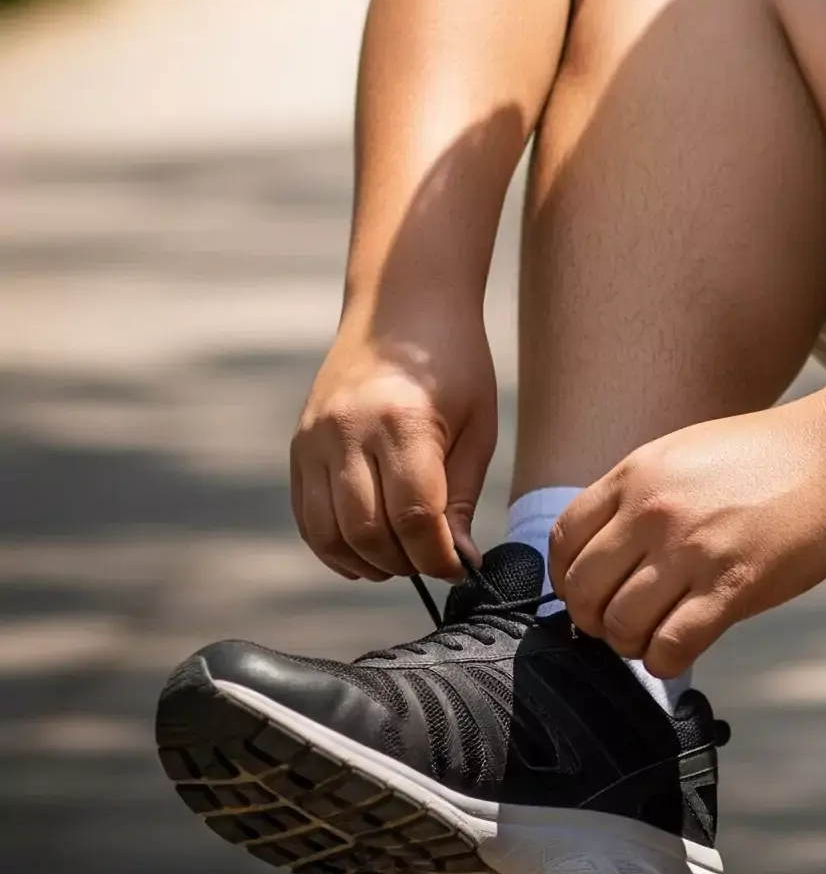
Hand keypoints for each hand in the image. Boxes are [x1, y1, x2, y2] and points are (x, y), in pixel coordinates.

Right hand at [290, 310, 496, 583]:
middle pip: (368, 531)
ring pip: (328, 533)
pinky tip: (364, 551)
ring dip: (366, 562)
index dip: (437, 555)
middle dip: (404, 563)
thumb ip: (462, 495)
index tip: (459, 567)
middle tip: (431, 563)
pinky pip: (307, 516)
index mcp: (402, 423)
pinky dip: (333, 546)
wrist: (402, 306)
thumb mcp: (478, 424)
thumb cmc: (453, 362)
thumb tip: (458, 559)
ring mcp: (316, 439)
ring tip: (400, 559)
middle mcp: (349, 432)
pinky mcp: (299, 446)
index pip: (414, 515)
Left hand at [552, 399, 825, 678]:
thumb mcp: (685, 453)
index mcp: (638, 474)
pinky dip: (666, 661)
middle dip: (595, 620)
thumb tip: (604, 553)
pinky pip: (670, 648)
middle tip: (624, 622)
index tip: (589, 592)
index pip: (565, 542)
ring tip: (657, 633)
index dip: (567, 579)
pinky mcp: (733, 586)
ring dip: (632, 644)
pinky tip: (683, 645)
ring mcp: (693, 549)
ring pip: (622, 627)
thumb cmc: (768, 456)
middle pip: (584, 591)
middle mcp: (655, 510)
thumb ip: (640, 496)